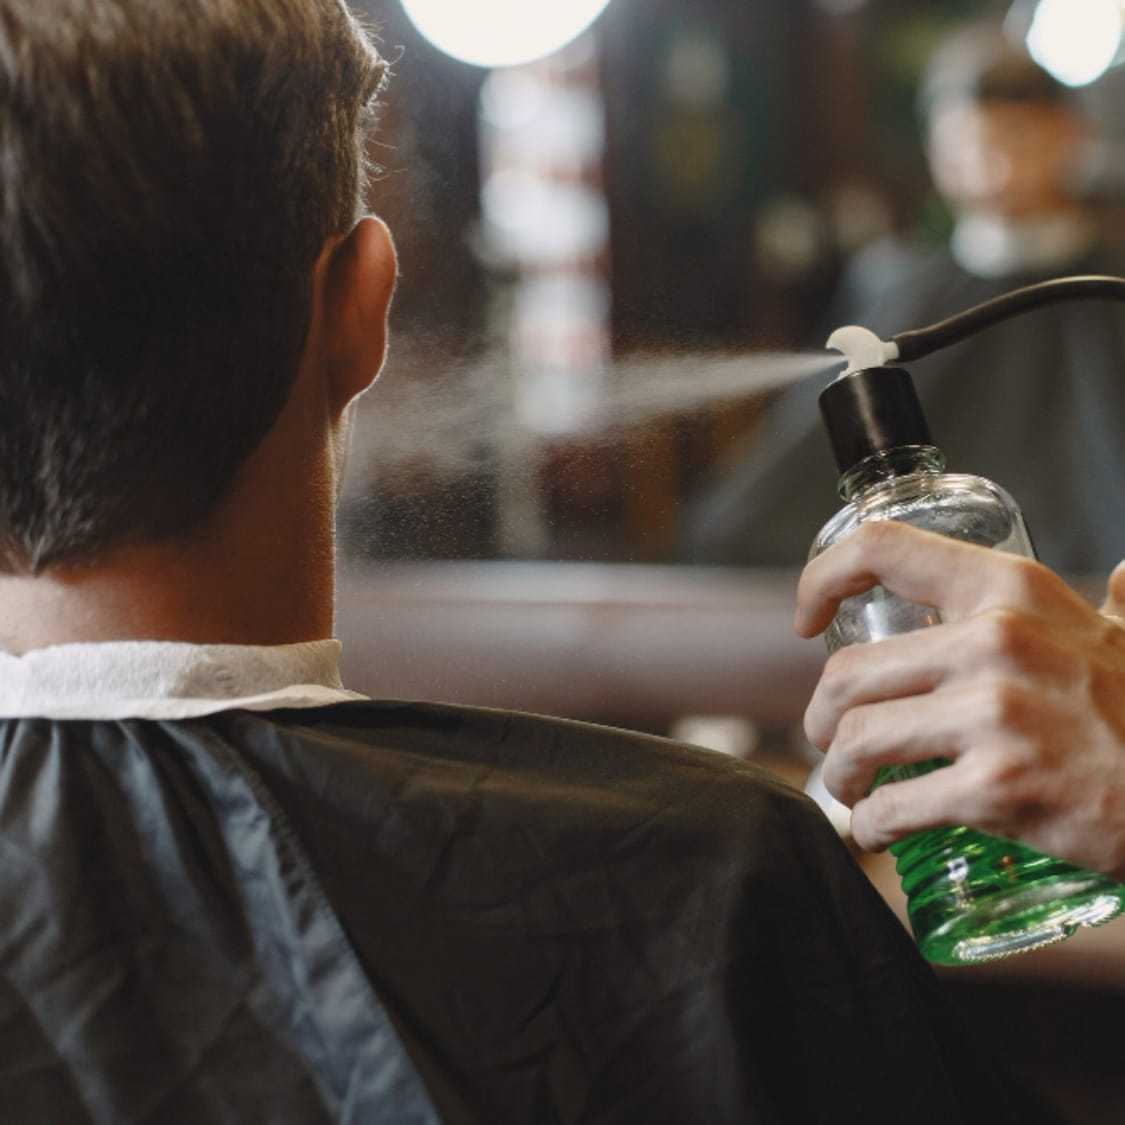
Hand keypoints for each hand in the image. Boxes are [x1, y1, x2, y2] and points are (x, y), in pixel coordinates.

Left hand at [795, 520, 1124, 878]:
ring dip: (838, 775)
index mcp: (1009, 590)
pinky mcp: (998, 788)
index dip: (821, 579)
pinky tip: (877, 831)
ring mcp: (994, 716)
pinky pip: (893, 807)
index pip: (882, 549)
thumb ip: (1115, 601)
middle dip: (822, 717)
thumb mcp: (1123, 634)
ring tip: (850, 789)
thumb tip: (1124, 575)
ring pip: (858, 739)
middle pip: (847, 673)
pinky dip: (869, 826)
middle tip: (831, 742)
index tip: (805, 621)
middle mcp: (994, 641)